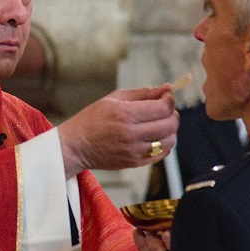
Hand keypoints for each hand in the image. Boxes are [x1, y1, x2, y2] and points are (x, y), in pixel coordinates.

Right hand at [56, 84, 179, 178]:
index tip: (167, 96)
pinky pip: (162, 154)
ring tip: (160, 124)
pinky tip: (155, 137)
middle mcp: (131, 133)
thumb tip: (166, 88)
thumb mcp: (113, 99)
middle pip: (170, 124)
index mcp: (125, 114)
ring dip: (170, 130)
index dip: (170, 100)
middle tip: (165, 110)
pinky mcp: (135, 162)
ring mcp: (134, 150)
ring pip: (169, 141)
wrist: (76, 146)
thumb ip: (142, 93)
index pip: (163, 108)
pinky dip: (164, 144)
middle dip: (173, 114)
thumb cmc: (92, 119)